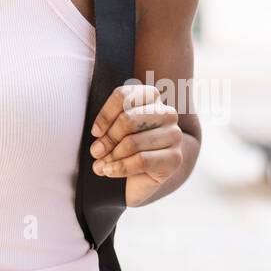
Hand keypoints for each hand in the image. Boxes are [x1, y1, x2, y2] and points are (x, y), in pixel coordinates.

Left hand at [88, 83, 183, 207]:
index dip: (105, 115)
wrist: (143, 174)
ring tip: (101, 164)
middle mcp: (167, 113)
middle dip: (107, 139)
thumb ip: (107, 128)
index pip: (123, 96)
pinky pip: (141, 161)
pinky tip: (109, 171)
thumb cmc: (126, 145)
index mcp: (151, 96)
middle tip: (96, 151)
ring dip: (112, 156)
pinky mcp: (175, 158)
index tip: (95, 132)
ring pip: (133, 143)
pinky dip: (120, 167)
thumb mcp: (114, 129)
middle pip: (127, 120)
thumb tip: (99, 144)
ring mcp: (174, 135)